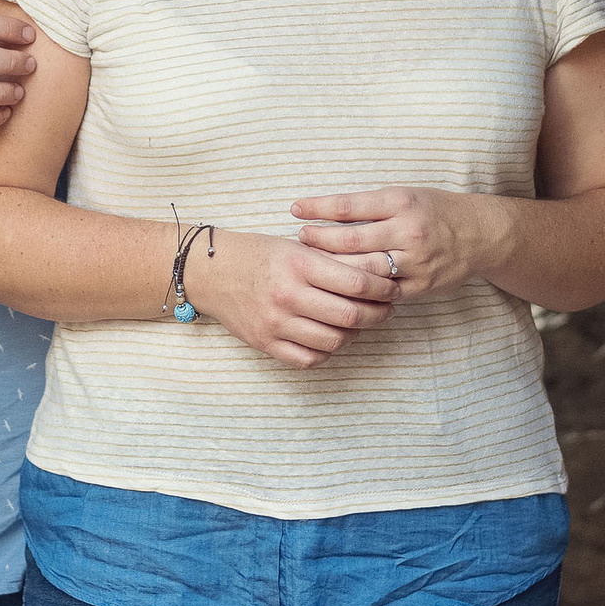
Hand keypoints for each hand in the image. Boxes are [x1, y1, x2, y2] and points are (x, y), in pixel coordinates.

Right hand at [182, 231, 399, 368]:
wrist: (211, 272)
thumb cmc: (259, 255)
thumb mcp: (296, 246)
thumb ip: (331, 262)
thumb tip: (377, 276)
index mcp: (299, 264)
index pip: (356, 282)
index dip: (383, 289)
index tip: (393, 290)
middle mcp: (288, 295)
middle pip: (350, 316)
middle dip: (378, 315)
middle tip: (387, 310)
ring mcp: (276, 323)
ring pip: (334, 341)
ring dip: (355, 335)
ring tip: (358, 324)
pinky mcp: (266, 344)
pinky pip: (309, 359)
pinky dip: (327, 353)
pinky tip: (331, 338)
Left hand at [292, 187, 487, 300]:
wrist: (480, 234)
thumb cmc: (434, 210)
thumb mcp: (404, 195)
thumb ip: (369, 206)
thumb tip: (323, 211)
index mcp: (401, 202)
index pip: (349, 206)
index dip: (318, 208)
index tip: (295, 209)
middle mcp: (408, 231)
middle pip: (352, 241)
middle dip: (320, 242)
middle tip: (299, 241)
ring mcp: (415, 262)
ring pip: (364, 271)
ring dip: (334, 270)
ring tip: (311, 268)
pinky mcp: (420, 286)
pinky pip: (383, 293)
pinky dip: (359, 293)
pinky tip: (339, 290)